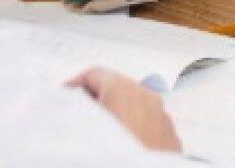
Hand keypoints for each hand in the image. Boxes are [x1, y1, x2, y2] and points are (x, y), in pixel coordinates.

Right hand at [66, 68, 180, 152]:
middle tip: (76, 117)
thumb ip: (70, 116)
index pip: (94, 75)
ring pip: (136, 108)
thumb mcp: (80, 133)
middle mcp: (149, 100)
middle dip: (96, 100)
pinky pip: (150, 128)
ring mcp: (164, 122)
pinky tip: (121, 150)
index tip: (62, 99)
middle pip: (117, 88)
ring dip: (117, 116)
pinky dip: (134, 132)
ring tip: (99, 137)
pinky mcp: (173, 144)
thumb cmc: (110, 159)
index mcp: (124, 92)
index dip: (73, 86)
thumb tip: (63, 113)